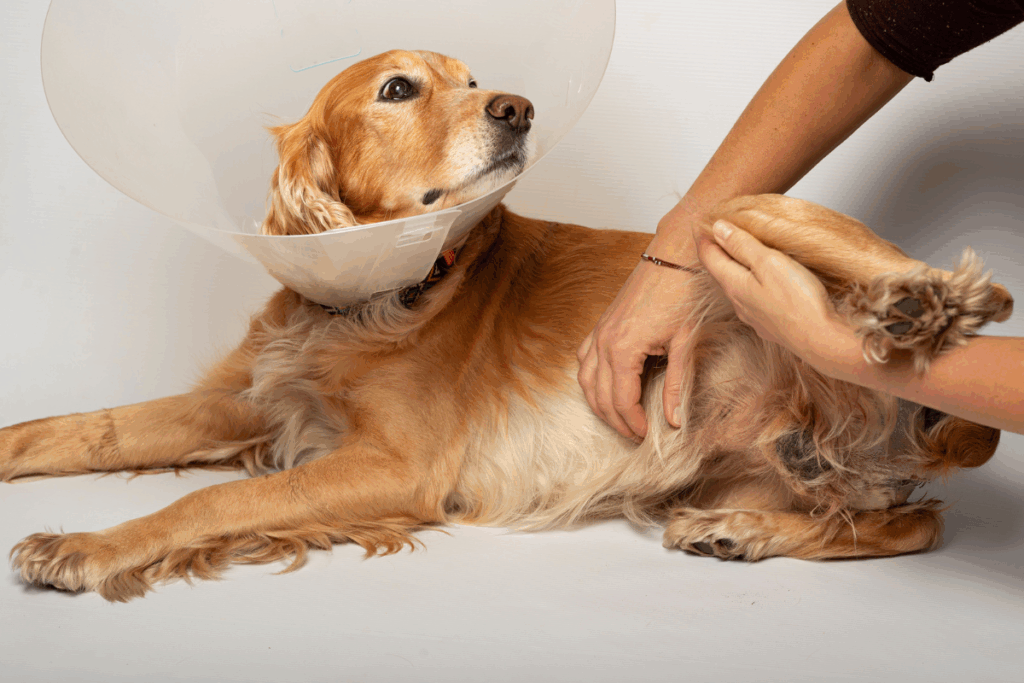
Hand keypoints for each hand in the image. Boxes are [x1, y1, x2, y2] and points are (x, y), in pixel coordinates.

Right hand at [577, 234, 697, 439]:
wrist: (674, 255)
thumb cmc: (683, 292)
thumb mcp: (685, 343)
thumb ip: (676, 385)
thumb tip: (674, 420)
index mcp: (624, 349)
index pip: (621, 401)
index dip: (633, 423)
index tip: (646, 435)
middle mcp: (604, 342)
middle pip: (600, 396)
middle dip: (616, 420)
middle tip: (634, 434)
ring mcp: (599, 331)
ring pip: (586, 380)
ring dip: (599, 403)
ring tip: (619, 418)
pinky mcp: (601, 323)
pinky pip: (584, 358)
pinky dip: (590, 379)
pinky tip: (603, 387)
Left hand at [698, 219, 843, 360]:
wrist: (821, 340)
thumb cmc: (799, 301)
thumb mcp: (768, 262)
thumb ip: (742, 245)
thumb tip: (718, 228)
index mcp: (734, 284)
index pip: (709, 257)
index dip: (703, 237)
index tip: (702, 222)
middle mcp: (738, 302)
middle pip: (720, 271)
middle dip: (717, 250)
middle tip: (718, 232)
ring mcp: (753, 315)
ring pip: (736, 285)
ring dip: (734, 266)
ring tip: (738, 251)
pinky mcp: (768, 323)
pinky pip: (751, 298)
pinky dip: (750, 281)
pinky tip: (761, 279)